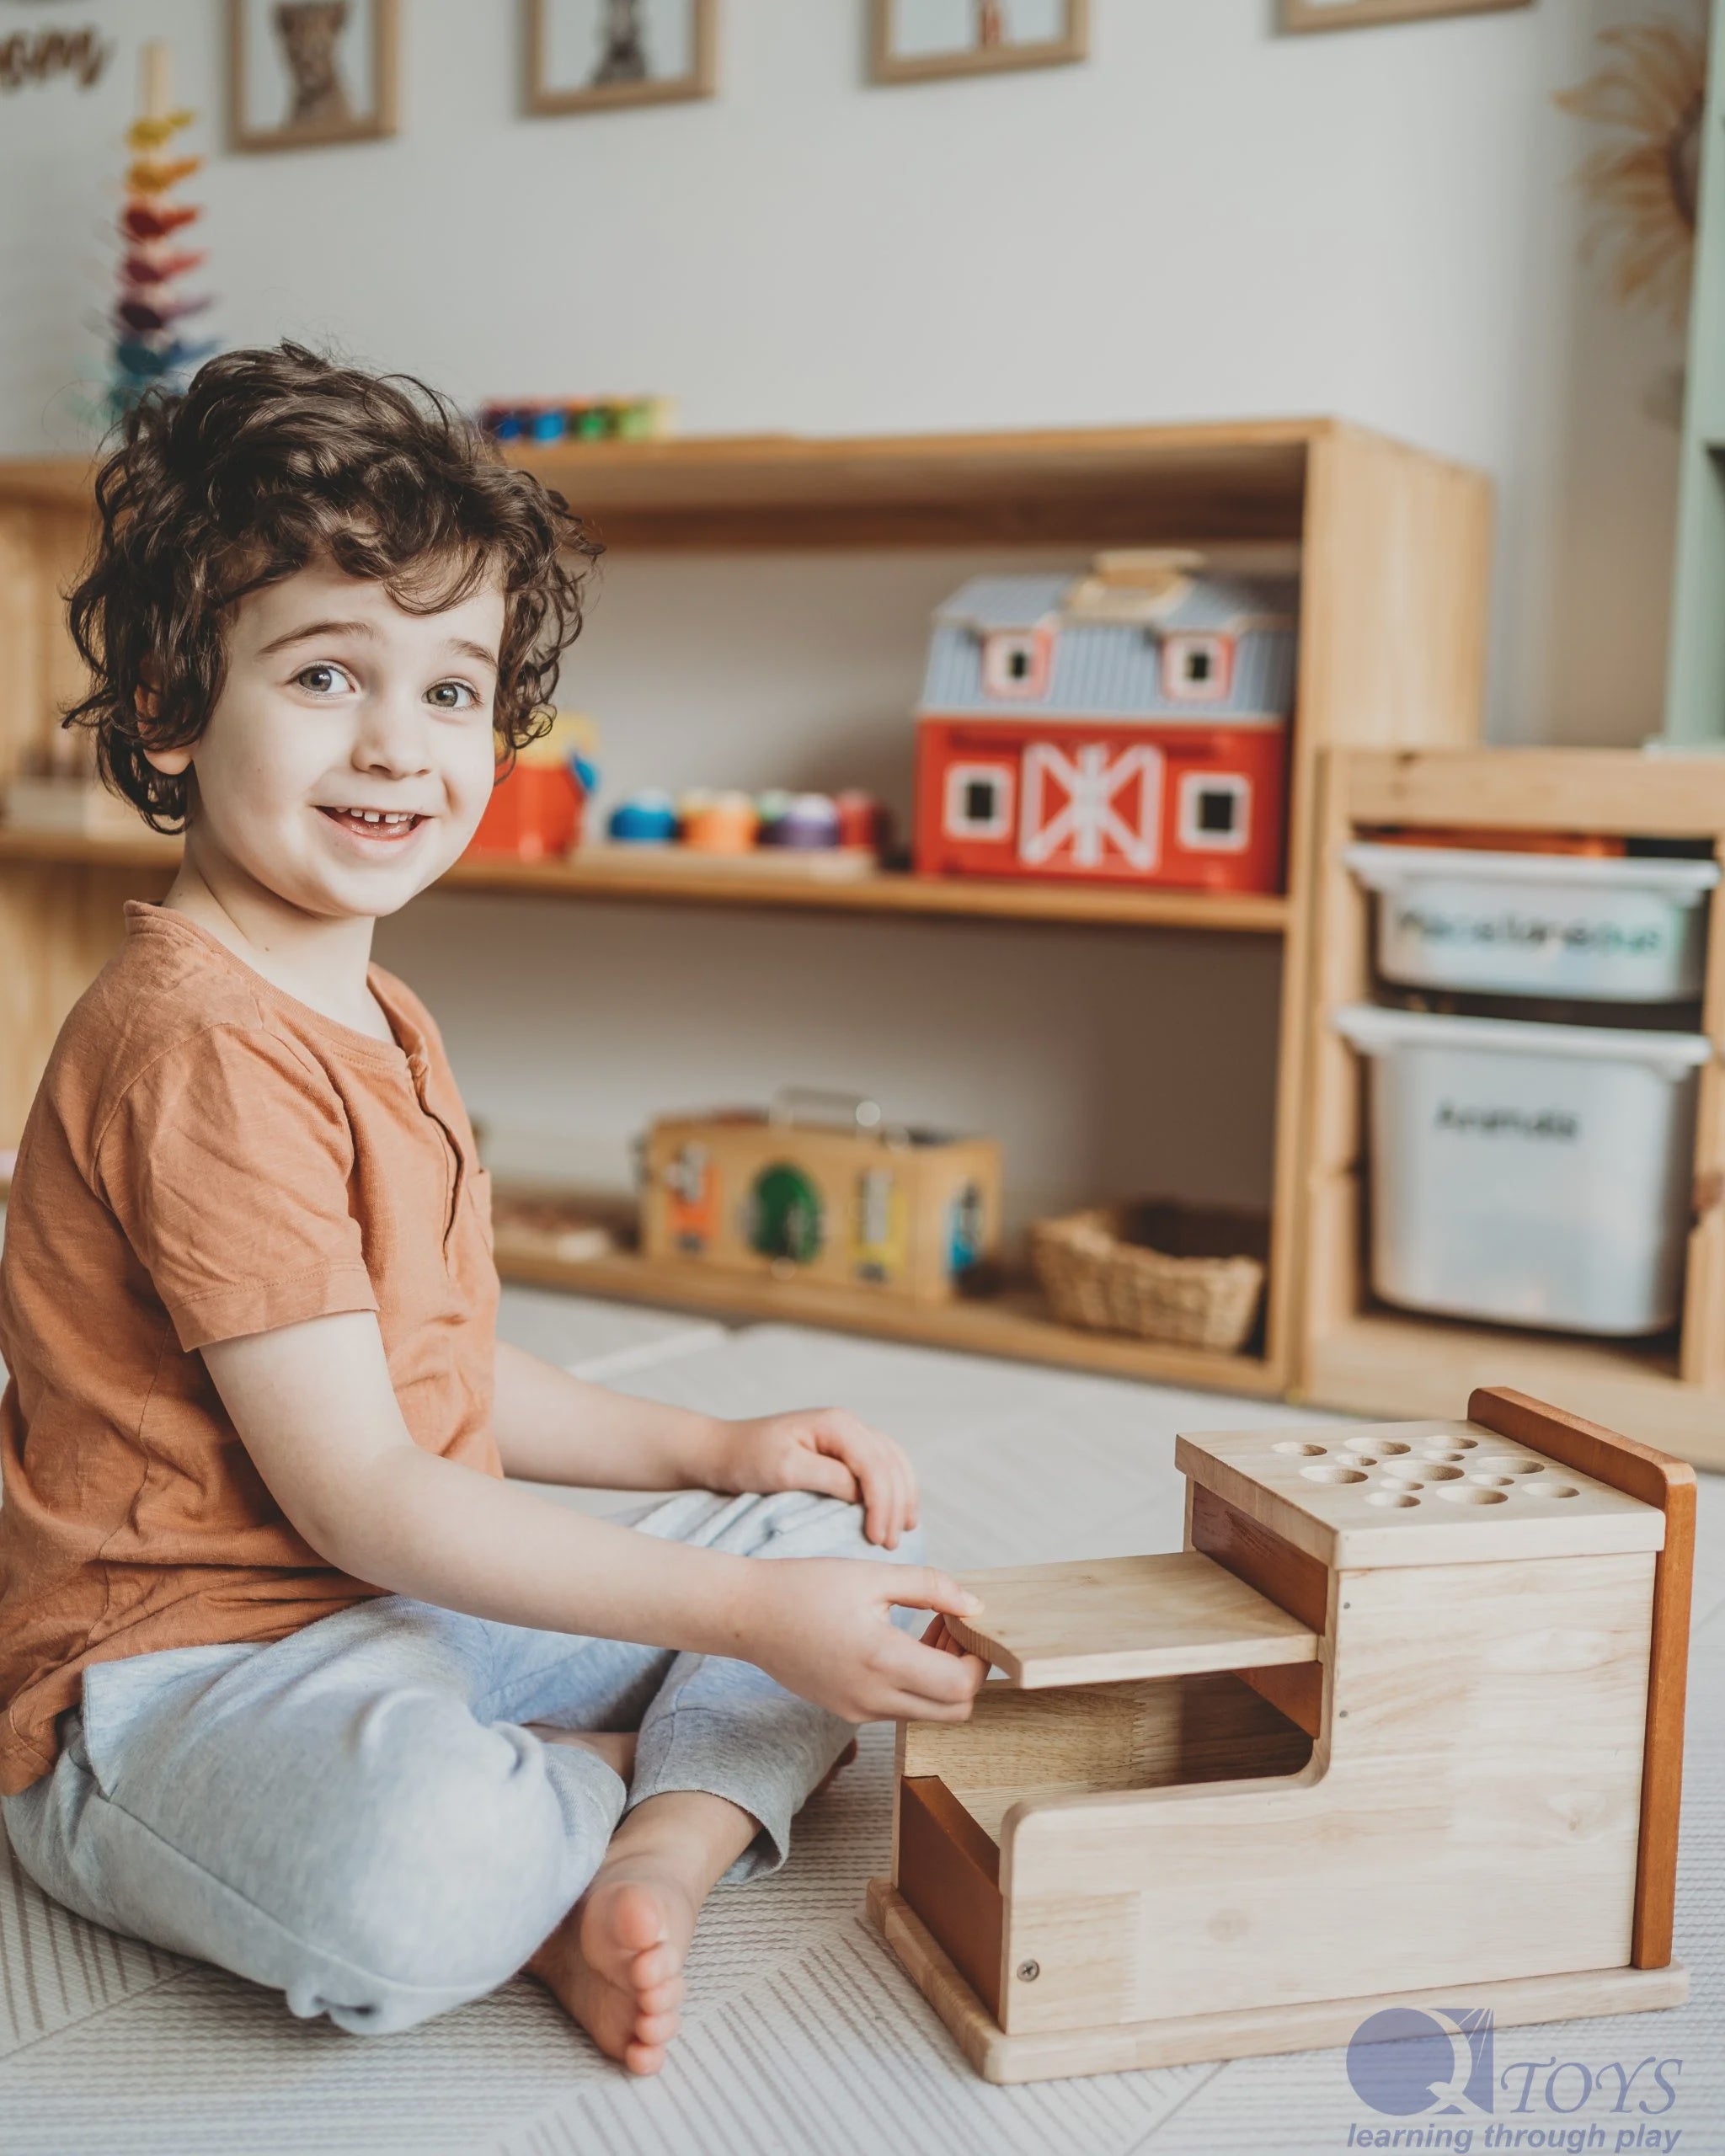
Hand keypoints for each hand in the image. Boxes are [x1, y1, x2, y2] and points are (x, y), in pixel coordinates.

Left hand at [712, 1406, 917, 1548]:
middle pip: (890, 1465)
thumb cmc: (747, 1460)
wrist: (721, 1452)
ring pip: (893, 1463)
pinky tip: (896, 1511)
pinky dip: (894, 1489)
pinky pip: (882, 1466)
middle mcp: (848, 1424)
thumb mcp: (785, 1469)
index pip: (875, 1466)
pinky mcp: (842, 1450)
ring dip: (902, 1497)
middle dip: (896, 1506)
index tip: (876, 1540)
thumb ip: (829, 1478)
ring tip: (904, 1531)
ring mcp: (847, 1435)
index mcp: (837, 1424)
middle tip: (890, 1546)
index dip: (882, 1504)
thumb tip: (865, 1495)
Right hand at [742, 1558, 989, 1723]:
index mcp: (881, 1660)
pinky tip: (900, 1642)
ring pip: (928, 1712)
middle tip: (954, 1628)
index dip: (978, 1659)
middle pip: (954, 1711)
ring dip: (942, 1678)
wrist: (747, 1614)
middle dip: (966, 1672)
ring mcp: (858, 1711)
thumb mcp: (873, 1575)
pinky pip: (899, 1707)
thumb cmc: (805, 1587)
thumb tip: (975, 1606)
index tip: (969, 1623)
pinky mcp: (847, 1711)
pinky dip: (915, 1683)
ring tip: (929, 1627)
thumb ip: (931, 1588)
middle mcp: (872, 1697)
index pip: (960, 1686)